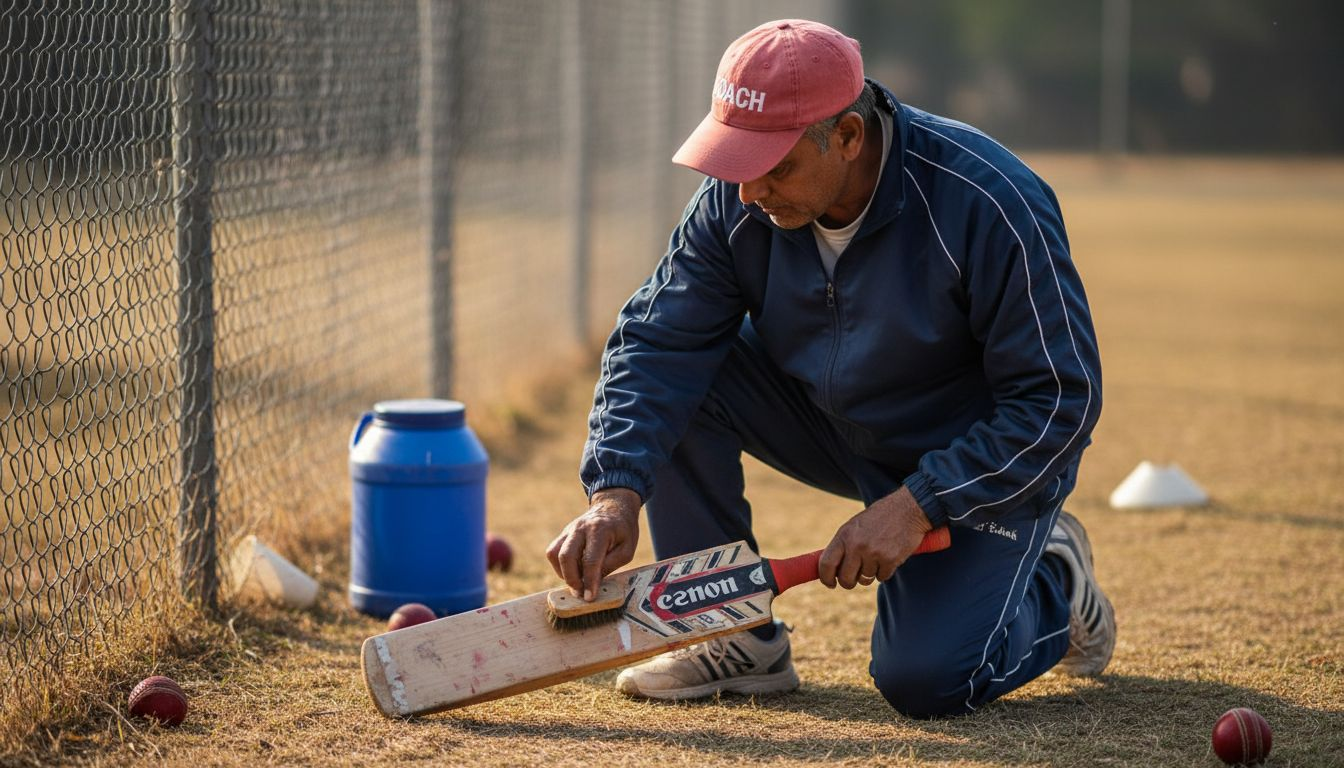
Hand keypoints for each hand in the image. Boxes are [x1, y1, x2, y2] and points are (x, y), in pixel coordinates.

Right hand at [546, 487, 640, 600]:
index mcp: (599, 530)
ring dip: (563, 573)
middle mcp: (580, 528)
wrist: (613, 508)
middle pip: (566, 556)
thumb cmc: (623, 531)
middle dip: (571, 579)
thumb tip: (592, 583)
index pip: (590, 560)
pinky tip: (573, 572)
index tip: (590, 597)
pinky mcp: (563, 534)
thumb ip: (609, 565)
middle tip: (580, 593)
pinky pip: (553, 552)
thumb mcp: (626, 549)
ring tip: (578, 581)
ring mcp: (569, 530)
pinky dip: (560, 566)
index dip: (589, 582)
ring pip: (554, 554)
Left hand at [818, 486, 932, 588]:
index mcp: (844, 535)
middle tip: (854, 579)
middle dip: (849, 582)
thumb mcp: (855, 526)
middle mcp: (856, 545)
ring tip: (876, 557)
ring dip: (870, 574)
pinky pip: (882, 577)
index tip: (830, 583)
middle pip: (845, 578)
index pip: (826, 564)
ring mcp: (873, 553)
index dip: (826, 578)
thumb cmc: (879, 518)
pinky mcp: (890, 560)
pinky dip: (884, 572)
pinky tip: (888, 557)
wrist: (907, 509)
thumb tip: (831, 569)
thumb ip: (843, 545)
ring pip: (865, 579)